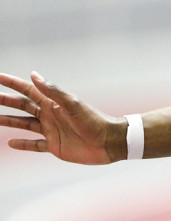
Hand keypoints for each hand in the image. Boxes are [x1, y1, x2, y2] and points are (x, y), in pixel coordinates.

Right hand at [0, 72, 119, 164]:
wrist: (109, 142)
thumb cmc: (94, 121)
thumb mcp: (72, 104)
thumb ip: (52, 91)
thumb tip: (33, 75)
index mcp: (53, 104)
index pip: (28, 90)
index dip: (13, 83)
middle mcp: (50, 116)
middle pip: (22, 106)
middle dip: (6, 101)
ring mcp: (51, 131)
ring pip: (25, 125)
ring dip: (9, 121)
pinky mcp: (55, 146)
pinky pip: (34, 145)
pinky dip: (23, 144)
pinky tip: (10, 142)